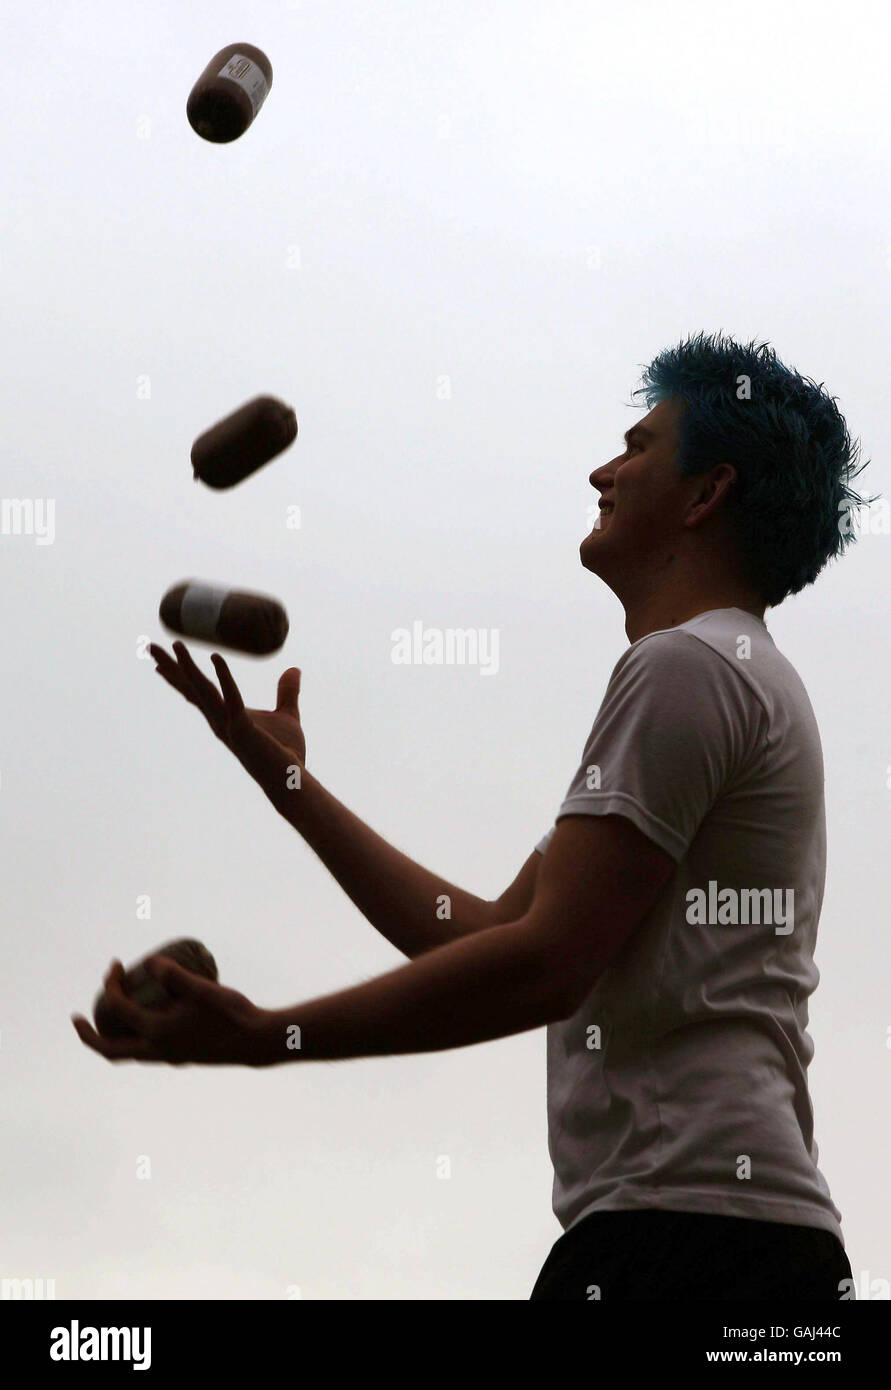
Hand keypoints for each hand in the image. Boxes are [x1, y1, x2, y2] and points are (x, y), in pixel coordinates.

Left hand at [72, 958, 271, 1066]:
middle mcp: (159, 1050)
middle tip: (76, 1018)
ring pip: (127, 1055)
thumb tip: (151, 964)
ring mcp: (169, 1057)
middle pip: (110, 1050)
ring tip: (104, 1020)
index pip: (119, 1009)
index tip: (116, 964)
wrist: (258, 1042)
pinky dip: (131, 1040)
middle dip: (88, 1035)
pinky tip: (144, 1023)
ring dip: (109, 1039)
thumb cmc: (233, 1014)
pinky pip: (144, 1052)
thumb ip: (175, 976)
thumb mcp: (203, 990)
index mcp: (158, 1033)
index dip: (111, 985)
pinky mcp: (181, 1056)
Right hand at [150, 642, 305, 775]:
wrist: (291, 781)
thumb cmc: (286, 752)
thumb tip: (294, 670)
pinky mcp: (242, 729)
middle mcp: (220, 721)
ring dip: (188, 667)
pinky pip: (231, 698)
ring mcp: (228, 725)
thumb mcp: (287, 715)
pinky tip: (216, 658)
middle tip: (151, 647)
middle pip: (191, 689)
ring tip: (177, 645)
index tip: (160, 663)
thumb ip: (287, 692)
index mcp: (225, 717)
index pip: (197, 693)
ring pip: (202, 691)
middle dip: (172, 667)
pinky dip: (224, 678)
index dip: (179, 677)